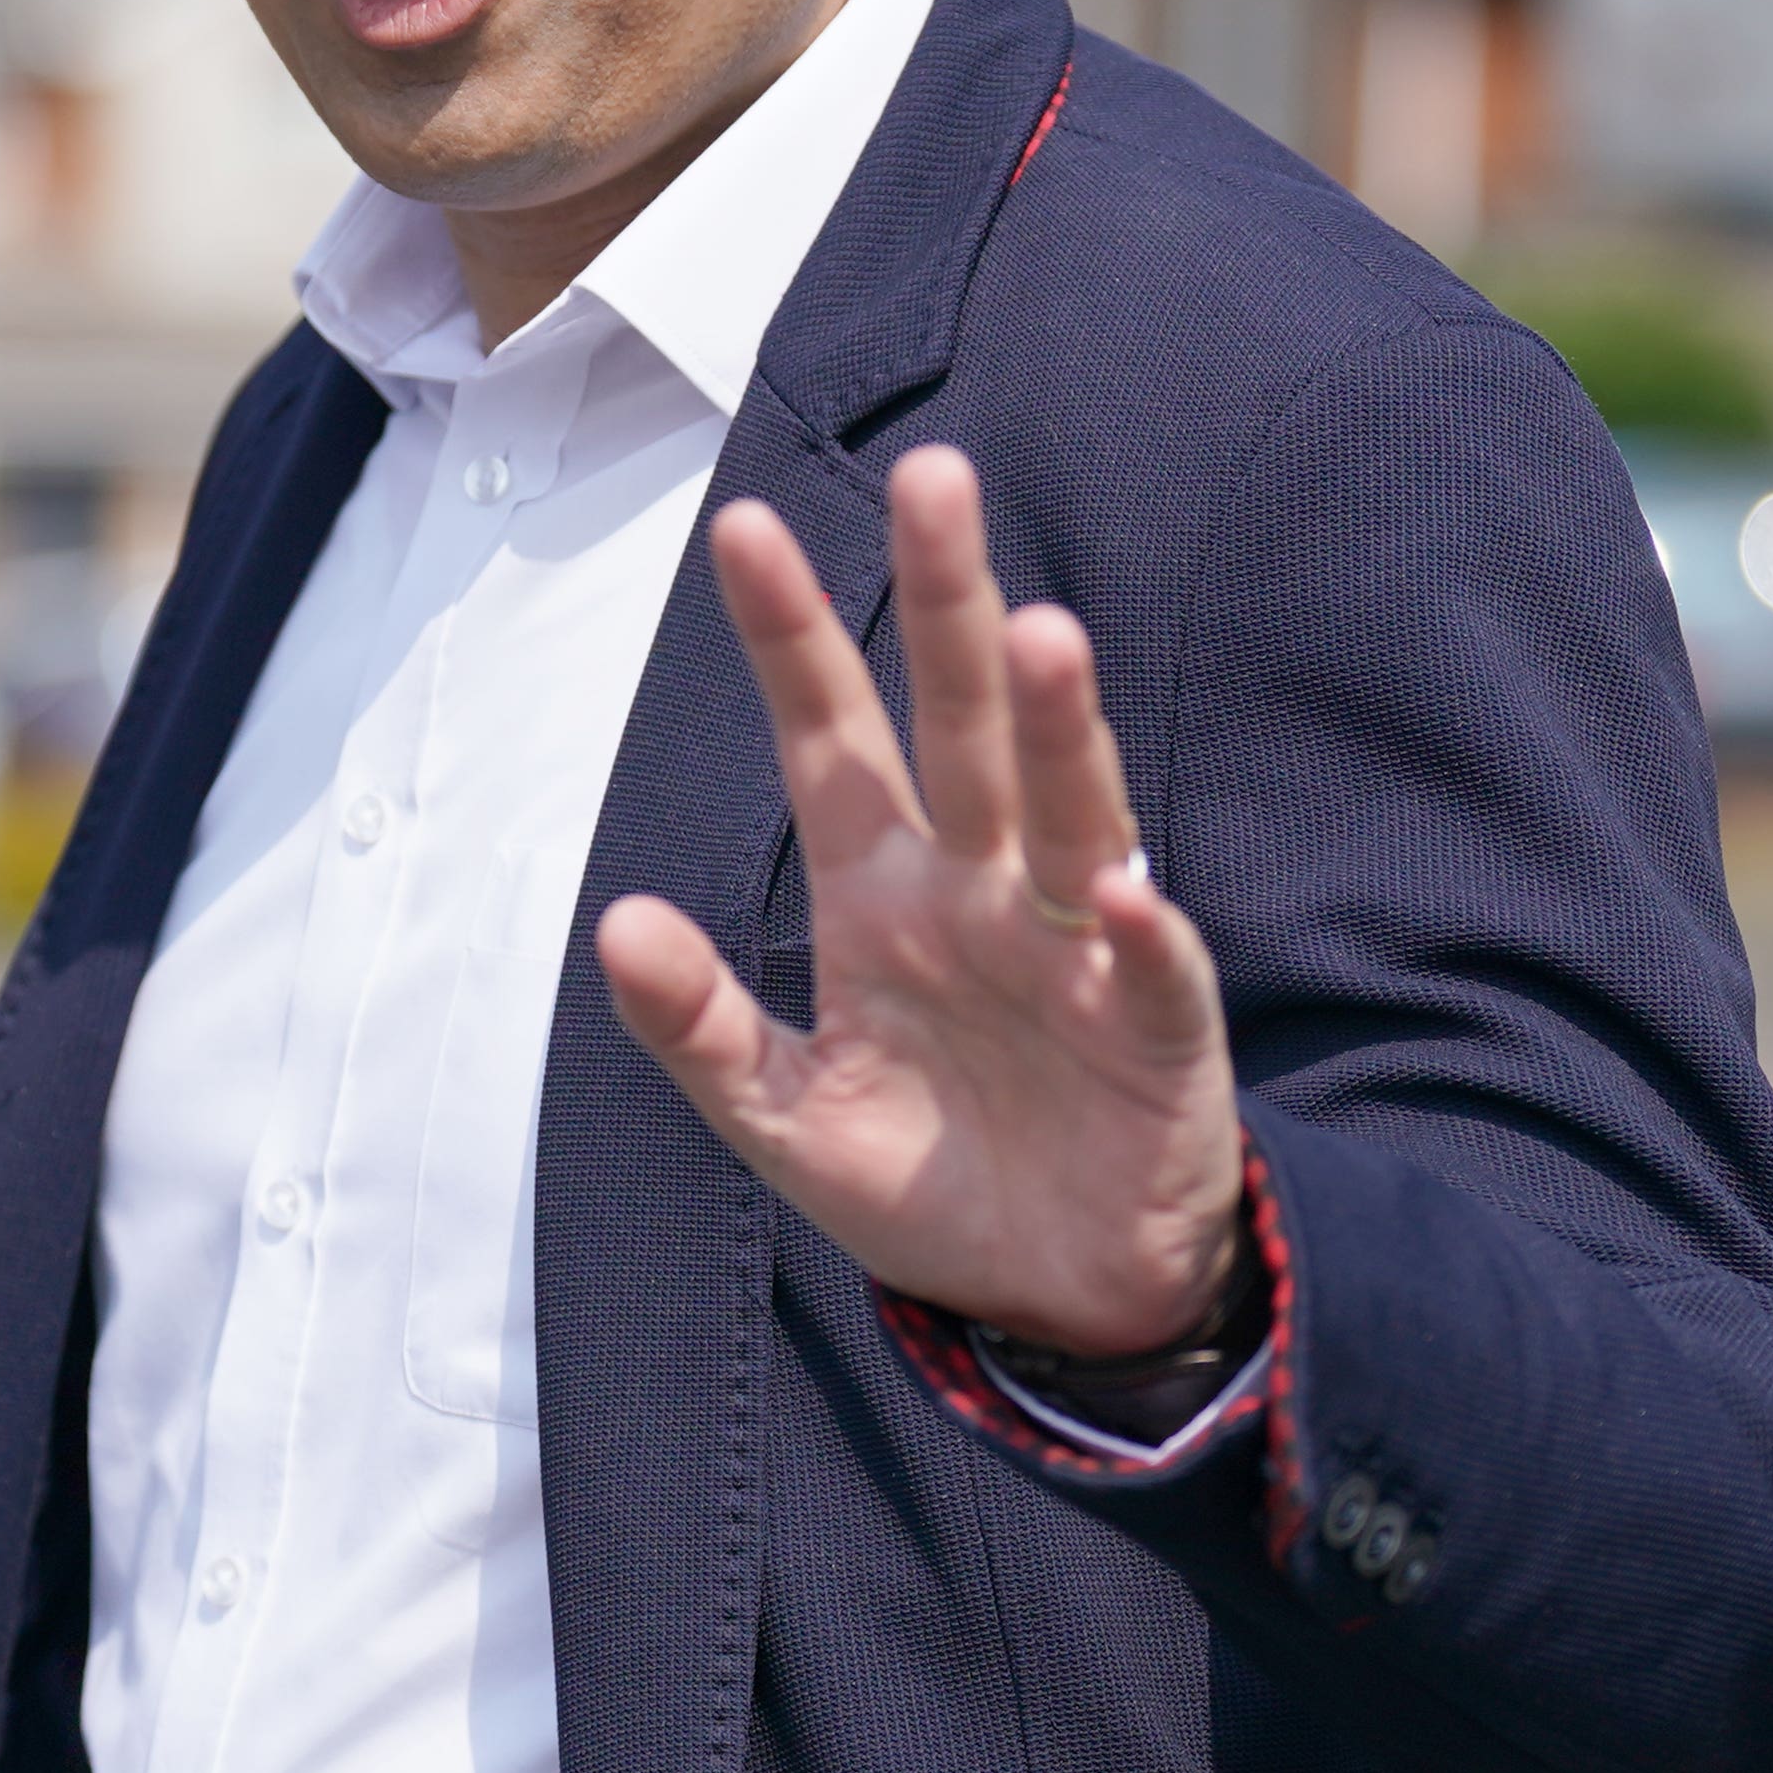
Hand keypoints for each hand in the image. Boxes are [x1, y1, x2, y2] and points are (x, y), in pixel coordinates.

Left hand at [596, 443, 1243, 1356]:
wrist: (1061, 1295)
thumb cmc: (926, 1179)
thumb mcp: (781, 1117)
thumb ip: (700, 1028)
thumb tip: (615, 924)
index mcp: (882, 891)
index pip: (829, 738)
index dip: (790, 639)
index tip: (741, 527)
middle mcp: (982, 888)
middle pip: (963, 724)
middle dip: (947, 603)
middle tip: (934, 477)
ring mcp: (1075, 943)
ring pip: (1071, 808)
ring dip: (1062, 726)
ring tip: (1045, 633)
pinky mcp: (1157, 1027)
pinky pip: (1150, 967)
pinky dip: (1140, 930)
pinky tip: (1120, 893)